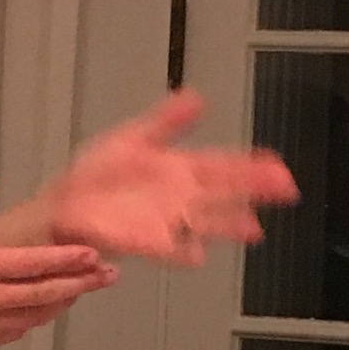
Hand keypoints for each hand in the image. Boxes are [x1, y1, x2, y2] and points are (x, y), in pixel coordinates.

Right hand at [0, 181, 116, 349]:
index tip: (92, 253)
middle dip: (81, 282)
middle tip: (108, 274)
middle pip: (45, 292)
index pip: (32, 264)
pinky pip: (19, 329)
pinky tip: (48, 308)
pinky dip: (39, 317)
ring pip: (37, 314)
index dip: (67, 259)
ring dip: (65, 301)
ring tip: (86, 288)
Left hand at [38, 93, 298, 267]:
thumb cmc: (95, 178)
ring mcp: (165, 221)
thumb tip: (196, 96)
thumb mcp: (133, 138)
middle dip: (254, 191)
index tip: (278, 168)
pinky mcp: (144, 241)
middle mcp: (178, 198)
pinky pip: (168, 247)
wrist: (63, 207)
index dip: (253, 166)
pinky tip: (196, 253)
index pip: (224, 166)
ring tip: (252, 229)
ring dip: (228, 224)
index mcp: (179, 171)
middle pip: (224, 192)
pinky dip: (181, 250)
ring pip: (205, 221)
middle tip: (285, 189)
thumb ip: (166, 122)